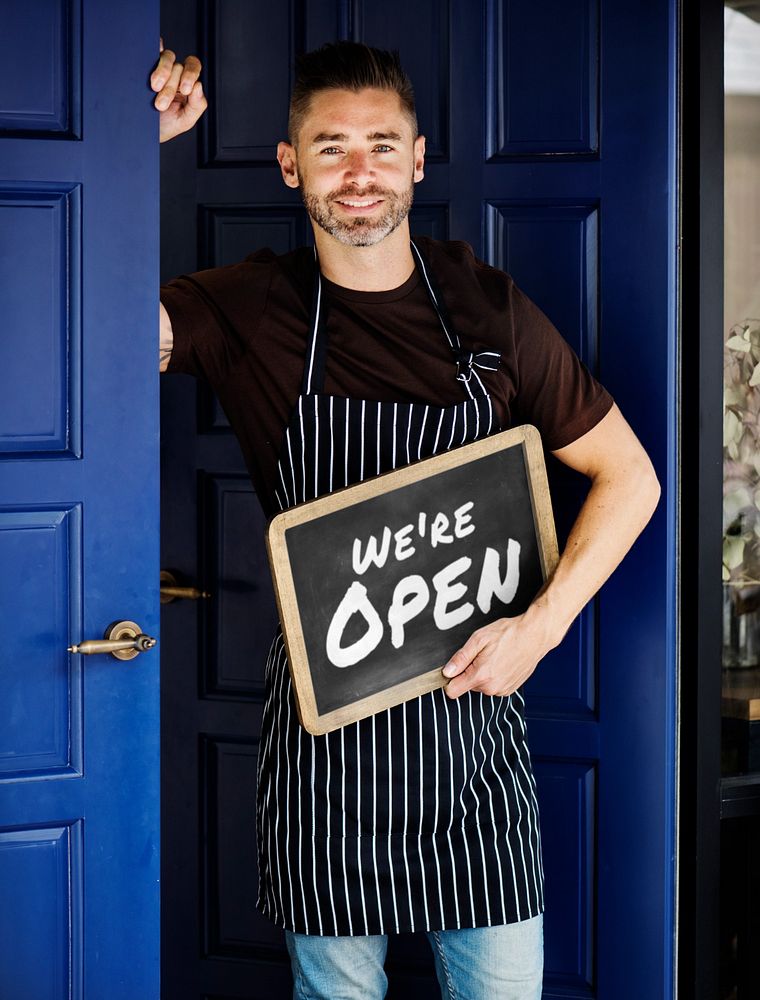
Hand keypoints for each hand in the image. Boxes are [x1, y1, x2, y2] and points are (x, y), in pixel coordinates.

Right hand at [151, 39, 206, 142]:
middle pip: (179, 66)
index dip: (190, 75)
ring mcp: (159, 67)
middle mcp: (175, 73)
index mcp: (187, 84)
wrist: (140, 130)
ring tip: (153, 89)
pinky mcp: (144, 64)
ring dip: (162, 73)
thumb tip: (199, 85)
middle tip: (161, 103)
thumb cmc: (164, 126)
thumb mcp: (184, 121)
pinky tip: (150, 58)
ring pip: (167, 58)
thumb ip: (197, 105)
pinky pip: (151, 49)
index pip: (193, 68)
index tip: (184, 90)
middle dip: (171, 85)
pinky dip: (153, 49)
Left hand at [441, 605, 558, 698]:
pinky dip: (494, 676)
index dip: (449, 679)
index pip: (452, 691)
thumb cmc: (509, 634)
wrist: (535, 635)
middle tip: (480, 655)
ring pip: (481, 687)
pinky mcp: (510, 689)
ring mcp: (502, 690)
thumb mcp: (479, 639)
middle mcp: (492, 688)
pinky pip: (493, 686)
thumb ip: (461, 658)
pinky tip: (502, 662)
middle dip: (469, 672)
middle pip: (467, 687)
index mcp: (481, 676)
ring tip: (494, 657)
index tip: (454, 668)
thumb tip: (447, 672)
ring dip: (482, 674)